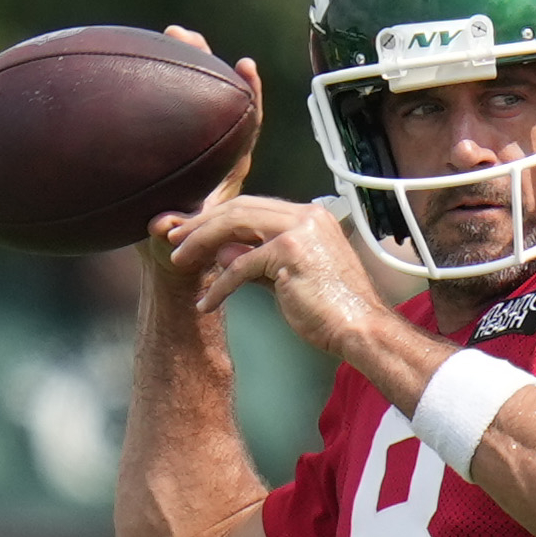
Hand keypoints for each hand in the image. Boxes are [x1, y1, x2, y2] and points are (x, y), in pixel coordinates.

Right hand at [141, 29, 264, 246]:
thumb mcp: (181, 242)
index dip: (249, 94)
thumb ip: (172, 231)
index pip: (247, 124)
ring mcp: (196, 150)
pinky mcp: (175, 151)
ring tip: (170, 35)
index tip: (245, 66)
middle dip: (205, 63)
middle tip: (186, 36)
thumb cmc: (188, 252)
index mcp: (227, 170)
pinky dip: (161, 87)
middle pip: (217, 99)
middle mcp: (215, 152)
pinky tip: (142, 66)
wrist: (178, 260)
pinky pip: (173, 113)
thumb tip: (161, 226)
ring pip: (196, 100)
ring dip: (186, 66)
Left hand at [155, 191, 403, 364]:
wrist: (361, 329)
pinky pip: (240, 266)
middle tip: (174, 240)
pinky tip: (206, 303)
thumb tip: (222, 253)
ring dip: (200, 244)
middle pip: (239, 208)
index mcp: (310, 217)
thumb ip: (256, 262)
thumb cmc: (333, 311)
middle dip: (201, 224)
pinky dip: (219, 285)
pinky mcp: (288, 253)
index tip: (191, 232)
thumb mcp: (287, 279)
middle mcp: (305, 216)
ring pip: (234, 226)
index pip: (253, 207)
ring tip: (179, 261)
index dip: (218, 218)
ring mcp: (299, 231)